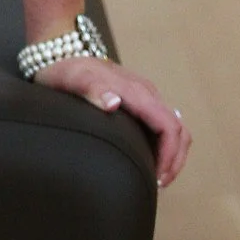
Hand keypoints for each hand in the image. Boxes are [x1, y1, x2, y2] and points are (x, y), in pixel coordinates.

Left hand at [34, 55, 190, 188]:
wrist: (61, 55)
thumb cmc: (66, 70)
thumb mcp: (72, 79)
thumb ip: (91, 89)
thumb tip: (114, 103)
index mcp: (135, 90)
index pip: (169, 125)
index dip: (169, 155)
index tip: (158, 179)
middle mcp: (145, 92)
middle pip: (178, 129)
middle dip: (175, 160)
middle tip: (159, 185)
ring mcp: (144, 96)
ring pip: (174, 127)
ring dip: (172, 154)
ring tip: (157, 178)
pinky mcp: (140, 101)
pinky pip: (162, 124)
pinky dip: (165, 145)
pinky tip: (149, 161)